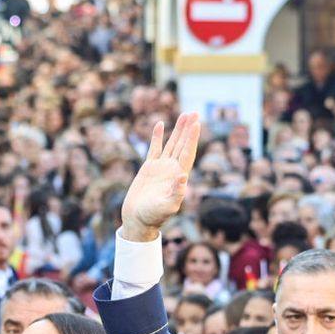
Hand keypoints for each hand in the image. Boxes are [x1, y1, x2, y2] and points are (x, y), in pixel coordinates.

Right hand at [119, 113, 199, 241]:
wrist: (138, 220)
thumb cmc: (153, 217)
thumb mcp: (167, 206)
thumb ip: (176, 193)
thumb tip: (183, 176)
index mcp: (179, 176)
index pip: (188, 153)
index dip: (192, 138)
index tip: (196, 124)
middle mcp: (172, 169)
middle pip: (183, 145)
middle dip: (188, 129)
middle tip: (194, 113)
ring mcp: (161, 168)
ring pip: (171, 144)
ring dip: (178, 130)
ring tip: (184, 115)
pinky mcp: (149, 168)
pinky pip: (154, 148)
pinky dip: (157, 136)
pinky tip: (160, 124)